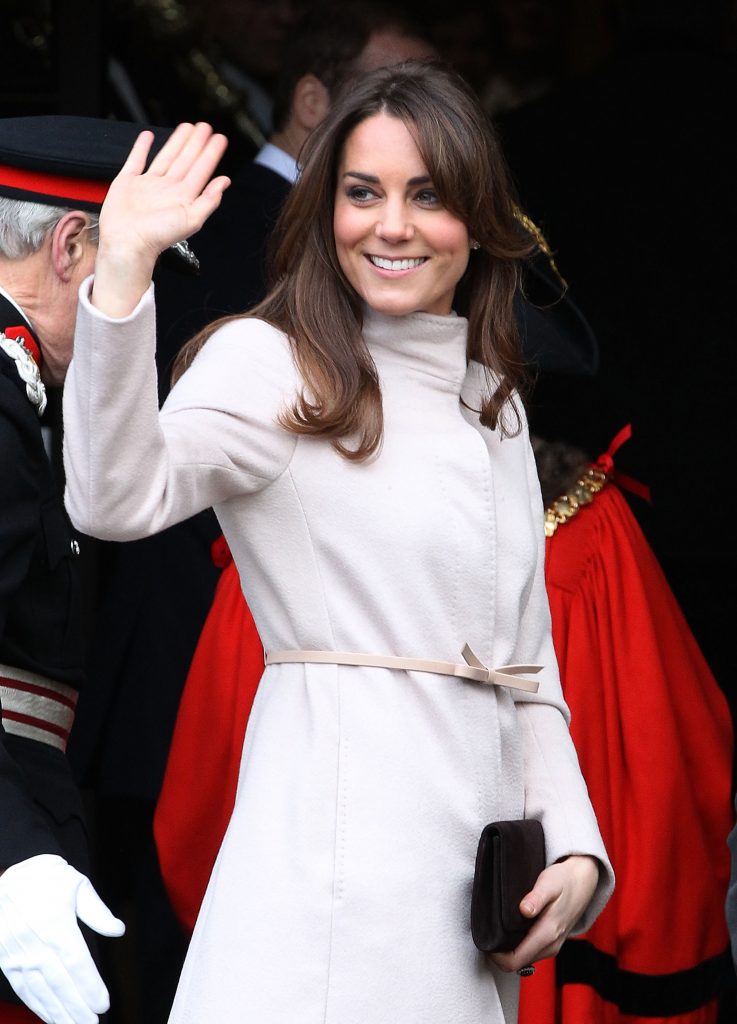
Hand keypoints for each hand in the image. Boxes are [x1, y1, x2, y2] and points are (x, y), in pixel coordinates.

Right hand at [0, 854, 124, 1023]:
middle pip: (59, 983)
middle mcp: (36, 943)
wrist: (5, 878)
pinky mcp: (7, 960)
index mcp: (56, 924)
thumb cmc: (45, 878)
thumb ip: (97, 911)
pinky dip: (37, 1005)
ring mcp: (18, 954)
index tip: (103, 1003)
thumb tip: (118, 931)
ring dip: (57, 1012)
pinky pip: (23, 988)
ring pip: (40, 991)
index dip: (90, 986)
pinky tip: (50, 1016)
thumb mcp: (76, 884)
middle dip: (76, 1008)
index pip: (76, 963)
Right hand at [92, 122, 229, 317]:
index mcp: (184, 196)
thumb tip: (225, 182)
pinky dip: (141, 148)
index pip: (201, 169)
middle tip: (205, 126)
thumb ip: (209, 200)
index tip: (219, 138)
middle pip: (186, 159)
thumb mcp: (192, 220)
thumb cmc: (158, 236)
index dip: (211, 153)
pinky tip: (148, 136)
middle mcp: (167, 188)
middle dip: (196, 143)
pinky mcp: (127, 182)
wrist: (128, 243)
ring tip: (186, 127)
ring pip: (165, 156)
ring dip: (176, 142)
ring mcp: (148, 184)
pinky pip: (135, 160)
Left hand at [489, 854, 598, 972]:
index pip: (515, 961)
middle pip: (516, 963)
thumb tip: (524, 910)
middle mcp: (550, 945)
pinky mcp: (551, 942)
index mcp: (548, 934)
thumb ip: (536, 897)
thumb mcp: (549, 883)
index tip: (484, 939)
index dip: (495, 955)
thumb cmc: (564, 880)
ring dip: (507, 949)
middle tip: (485, 931)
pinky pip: (529, 951)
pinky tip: (509, 928)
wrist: (584, 880)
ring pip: (522, 959)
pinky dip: (516, 945)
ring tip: (495, 928)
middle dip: (498, 952)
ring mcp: (552, 946)